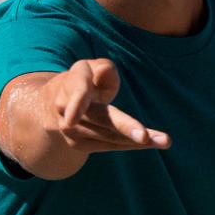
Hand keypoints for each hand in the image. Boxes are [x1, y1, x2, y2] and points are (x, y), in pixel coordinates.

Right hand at [46, 59, 169, 155]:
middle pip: (99, 118)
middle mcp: (67, 109)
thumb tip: (107, 75)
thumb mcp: (90, 68)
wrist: (49, 109)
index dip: (77, 102)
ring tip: (165, 141)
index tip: (72, 119)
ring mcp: (72, 130)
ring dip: (138, 140)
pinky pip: (111, 145)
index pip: (77, 90)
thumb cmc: (81, 82)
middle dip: (123, 127)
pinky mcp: (80, 145)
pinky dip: (133, 144)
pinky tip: (155, 143)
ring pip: (110, 135)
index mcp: (71, 81)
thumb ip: (103, 69)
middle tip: (144, 135)